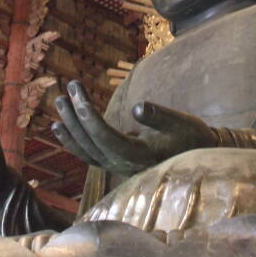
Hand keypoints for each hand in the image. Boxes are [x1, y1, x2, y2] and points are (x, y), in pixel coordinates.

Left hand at [52, 80, 217, 175]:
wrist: (196, 156)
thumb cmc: (190, 136)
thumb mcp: (182, 123)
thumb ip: (159, 116)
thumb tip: (137, 108)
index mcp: (139, 155)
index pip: (106, 137)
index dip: (89, 116)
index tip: (77, 94)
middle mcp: (123, 165)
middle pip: (91, 143)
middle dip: (75, 116)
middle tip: (66, 90)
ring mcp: (117, 166)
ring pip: (85, 150)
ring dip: (69, 127)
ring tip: (59, 102)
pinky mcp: (114, 162)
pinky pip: (87, 153)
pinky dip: (71, 140)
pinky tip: (59, 125)